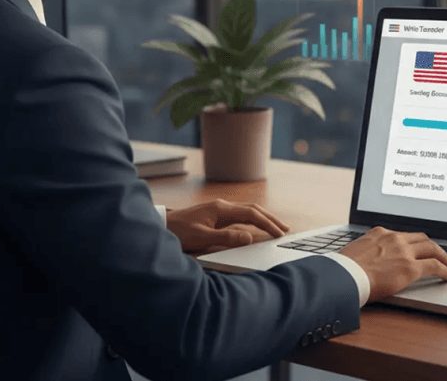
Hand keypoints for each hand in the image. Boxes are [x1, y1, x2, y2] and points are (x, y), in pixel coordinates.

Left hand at [165, 198, 291, 253]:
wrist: (160, 226)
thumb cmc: (178, 232)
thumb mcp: (201, 238)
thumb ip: (226, 238)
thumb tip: (250, 238)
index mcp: (221, 209)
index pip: (252, 214)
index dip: (267, 224)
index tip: (280, 234)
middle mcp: (222, 207)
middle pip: (253, 210)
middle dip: (270, 219)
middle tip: (286, 229)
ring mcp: (219, 211)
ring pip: (247, 212)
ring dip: (263, 219)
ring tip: (276, 228)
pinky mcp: (215, 216)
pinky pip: (240, 217)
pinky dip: (252, 222)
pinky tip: (256, 229)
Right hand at [338, 227, 446, 303]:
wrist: (344, 276)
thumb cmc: (344, 270)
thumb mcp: (354, 253)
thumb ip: (366, 253)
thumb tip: (364, 262)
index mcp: (379, 233)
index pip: (402, 235)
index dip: (413, 242)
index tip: (416, 247)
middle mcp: (394, 238)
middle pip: (421, 238)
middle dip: (431, 246)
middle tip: (437, 253)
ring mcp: (404, 252)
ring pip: (432, 249)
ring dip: (442, 256)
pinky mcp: (411, 268)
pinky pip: (435, 266)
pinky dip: (445, 270)